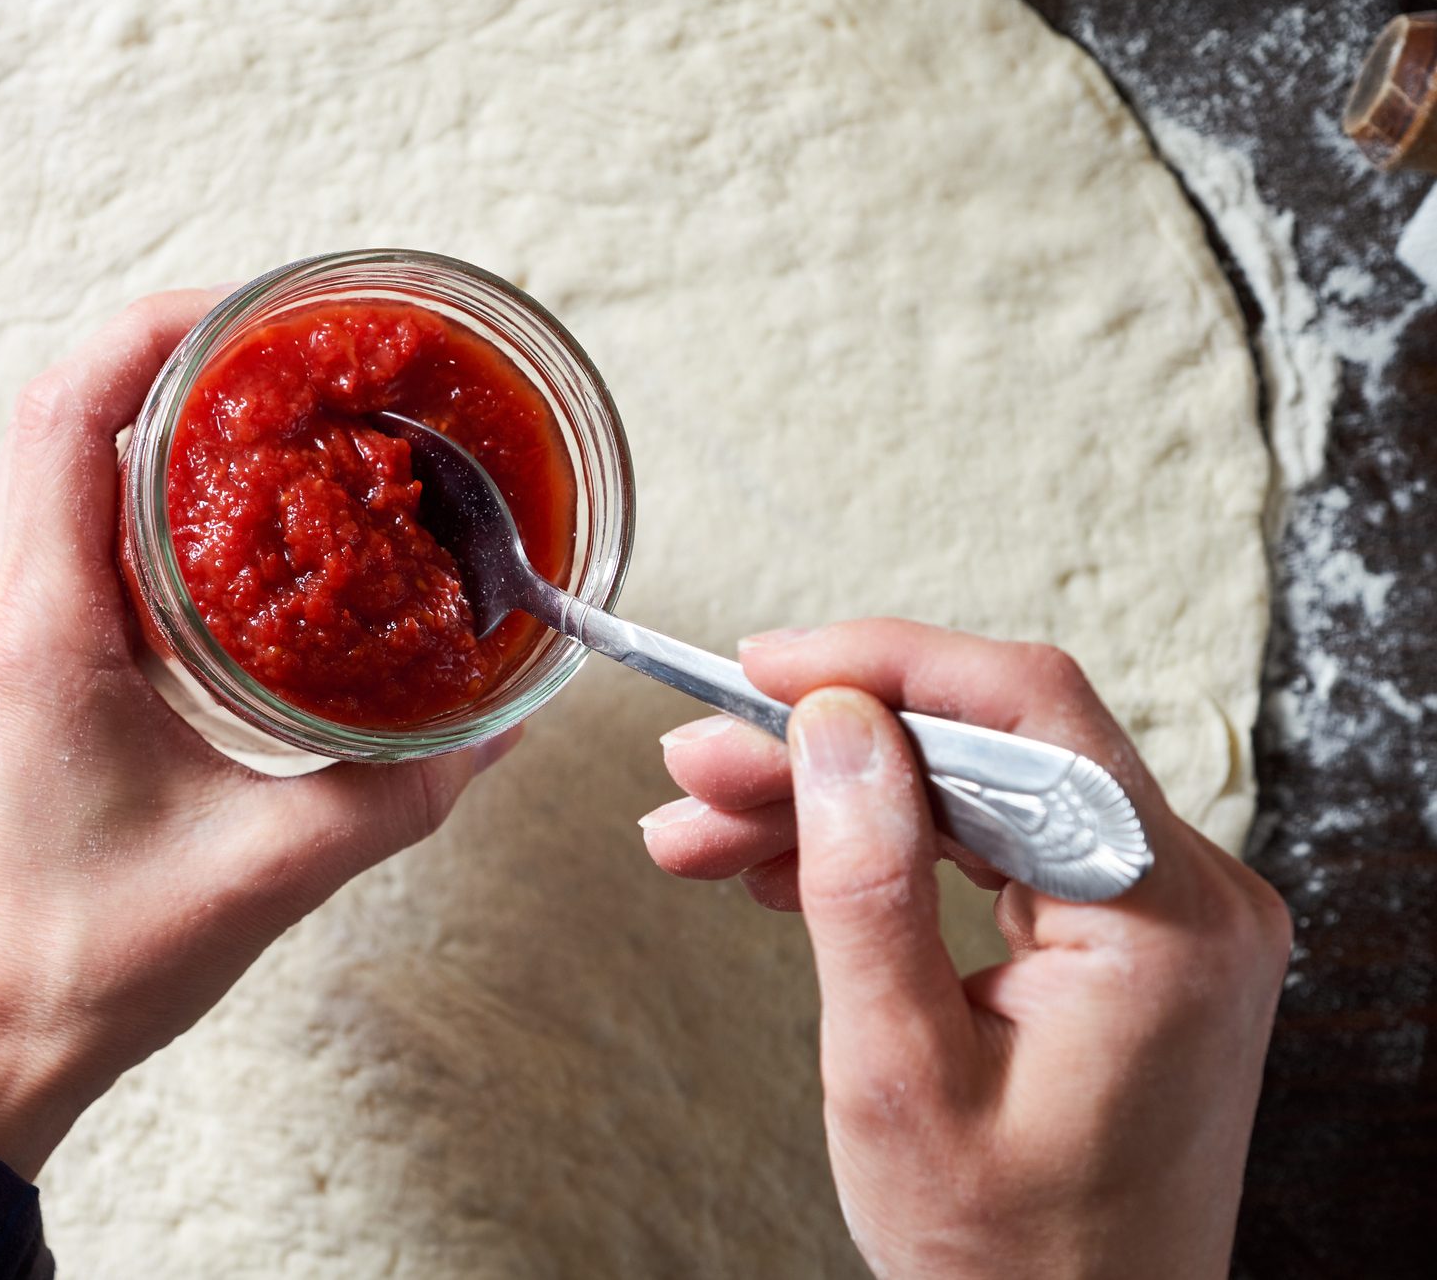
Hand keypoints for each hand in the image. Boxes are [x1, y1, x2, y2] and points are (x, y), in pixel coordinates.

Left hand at [0, 291, 511, 1177]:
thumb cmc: (94, 962)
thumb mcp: (277, 868)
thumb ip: (407, 789)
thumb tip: (508, 716)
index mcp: (41, 626)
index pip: (69, 409)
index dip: (164, 328)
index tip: (267, 313)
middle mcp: (1, 610)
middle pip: (66, 416)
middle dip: (182, 360)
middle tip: (301, 362)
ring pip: (63, 472)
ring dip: (161, 427)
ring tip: (282, 425)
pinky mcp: (13, 670)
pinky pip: (69, 538)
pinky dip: (146, 501)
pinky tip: (241, 540)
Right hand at [640, 620, 1289, 1278]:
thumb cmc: (1004, 1260)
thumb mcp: (901, 1076)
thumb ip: (867, 886)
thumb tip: (835, 724)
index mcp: (1163, 921)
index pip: (1026, 714)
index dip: (882, 664)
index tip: (761, 669)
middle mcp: (1189, 897)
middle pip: (988, 747)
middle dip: (825, 751)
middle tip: (696, 771)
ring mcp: (1165, 917)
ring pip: (977, 792)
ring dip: (836, 801)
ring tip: (704, 833)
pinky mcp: (1129, 942)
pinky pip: (995, 849)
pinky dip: (887, 849)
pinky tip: (783, 867)